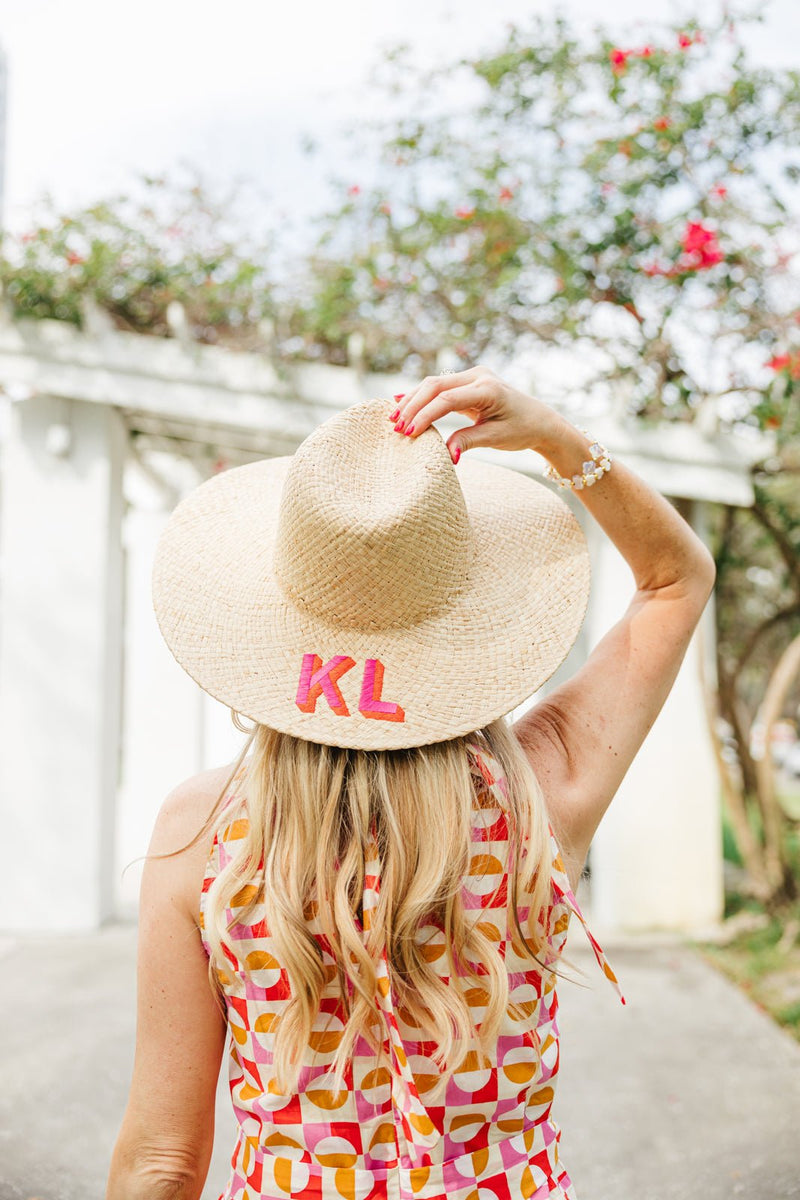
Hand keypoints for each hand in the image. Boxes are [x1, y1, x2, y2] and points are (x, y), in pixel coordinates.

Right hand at [389, 365, 566, 462]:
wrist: (539, 420)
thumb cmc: (521, 429)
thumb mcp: (496, 438)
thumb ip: (469, 442)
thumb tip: (447, 455)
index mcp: (488, 389)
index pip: (447, 399)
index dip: (424, 415)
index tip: (408, 433)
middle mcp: (479, 376)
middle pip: (435, 385)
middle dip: (412, 406)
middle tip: (395, 427)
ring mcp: (473, 376)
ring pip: (434, 384)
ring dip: (412, 400)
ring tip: (393, 419)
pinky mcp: (468, 382)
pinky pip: (439, 387)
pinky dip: (421, 397)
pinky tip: (401, 402)